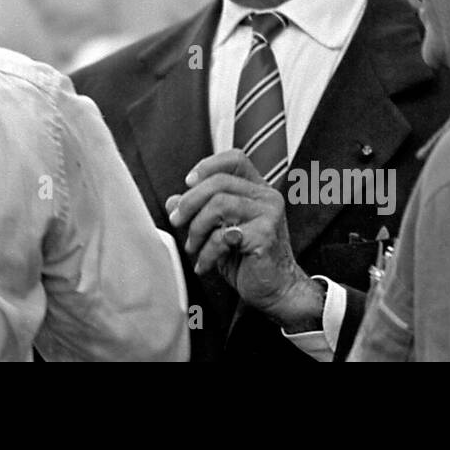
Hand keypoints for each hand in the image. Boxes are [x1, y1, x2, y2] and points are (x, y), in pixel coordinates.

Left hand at [166, 149, 324, 331]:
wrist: (277, 290)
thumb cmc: (248, 260)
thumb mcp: (218, 232)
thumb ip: (198, 213)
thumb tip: (173, 202)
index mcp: (258, 190)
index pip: (236, 159)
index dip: (208, 165)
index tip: (188, 183)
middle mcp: (267, 197)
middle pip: (219, 182)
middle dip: (190, 202)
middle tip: (177, 220)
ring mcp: (269, 215)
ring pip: (219, 204)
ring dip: (197, 228)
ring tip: (193, 247)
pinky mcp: (265, 236)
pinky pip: (223, 236)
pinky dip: (207, 252)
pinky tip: (204, 264)